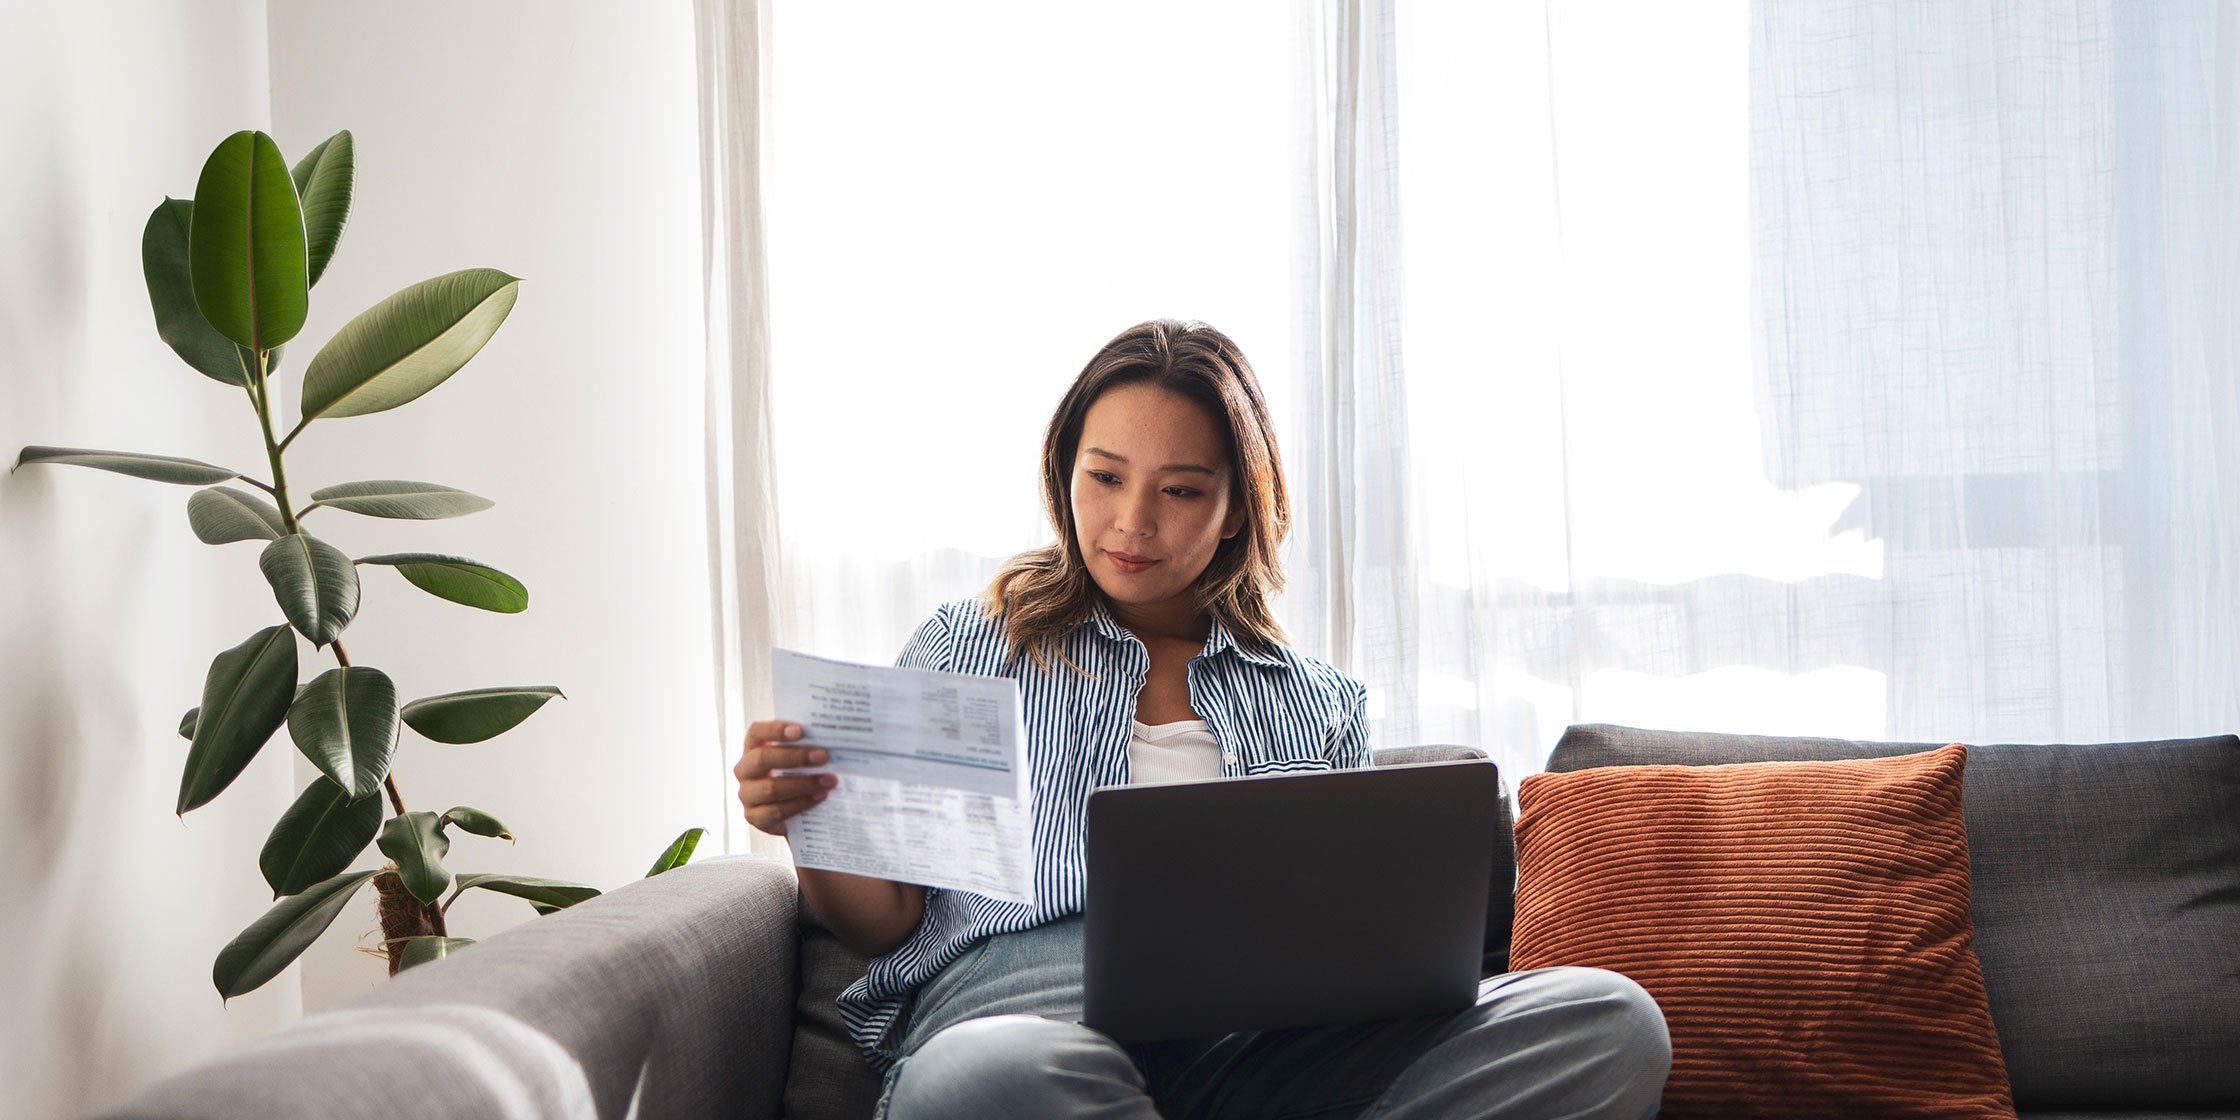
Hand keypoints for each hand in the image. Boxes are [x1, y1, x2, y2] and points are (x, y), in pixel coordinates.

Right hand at [735, 719, 837, 836]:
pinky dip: (801, 803)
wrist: (794, 815)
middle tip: (824, 756)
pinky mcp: (755, 817)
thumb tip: (833, 739)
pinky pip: (776, 811)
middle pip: (762, 759)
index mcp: (753, 748)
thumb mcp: (799, 759)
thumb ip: (808, 746)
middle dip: (795, 757)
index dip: (775, 730)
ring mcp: (747, 795)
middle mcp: (745, 770)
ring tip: (830, 781)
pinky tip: (820, 797)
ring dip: (804, 784)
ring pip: (771, 788)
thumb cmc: (799, 776)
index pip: (757, 733)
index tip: (800, 730)